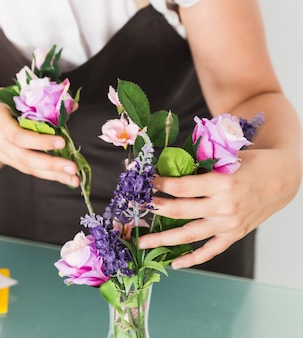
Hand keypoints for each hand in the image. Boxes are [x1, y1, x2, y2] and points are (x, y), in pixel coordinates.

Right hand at [0, 91, 79, 186]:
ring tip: (73, 178)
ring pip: (26, 166)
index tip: (61, 141)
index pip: (17, 135)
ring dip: (52, 174)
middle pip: (23, 156)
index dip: (39, 141)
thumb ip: (42, 101)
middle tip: (72, 167)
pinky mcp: (6, 160)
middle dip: (50, 164)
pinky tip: (63, 176)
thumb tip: (72, 106)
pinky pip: (26, 168)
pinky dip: (46, 173)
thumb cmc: (1, 101)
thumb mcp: (16, 94)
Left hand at [138, 147, 299, 268]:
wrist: (280, 178)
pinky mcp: (234, 235)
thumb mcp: (227, 156)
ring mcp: (229, 224)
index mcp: (221, 183)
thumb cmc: (251, 163)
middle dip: (156, 208)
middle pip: (181, 211)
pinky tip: (175, 263)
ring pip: (190, 235)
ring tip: (144, 242)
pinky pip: (210, 251)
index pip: (182, 187)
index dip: (162, 184)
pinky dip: (192, 259)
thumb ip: (201, 164)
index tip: (149, 181)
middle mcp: (224, 207)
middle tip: (139, 207)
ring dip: (164, 239)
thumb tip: (170, 166)